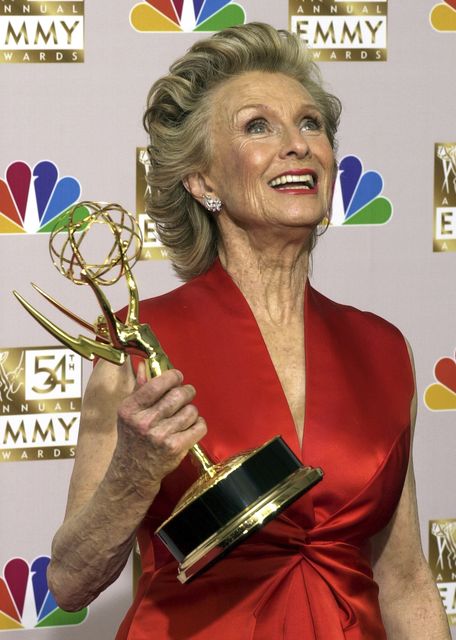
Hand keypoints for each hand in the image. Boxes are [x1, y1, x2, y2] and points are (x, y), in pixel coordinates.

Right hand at [113, 363, 206, 496]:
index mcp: (130, 409)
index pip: (159, 383)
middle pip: (179, 395)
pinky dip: (199, 425)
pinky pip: (199, 427)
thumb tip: (145, 365)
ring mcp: (160, 436)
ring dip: (191, 411)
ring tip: (185, 415)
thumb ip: (139, 388)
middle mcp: (144, 421)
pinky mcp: (175, 448)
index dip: (173, 377)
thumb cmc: (133, 439)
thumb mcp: (129, 413)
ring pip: (191, 410)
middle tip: (186, 394)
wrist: (133, 473)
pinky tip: (191, 427)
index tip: (177, 378)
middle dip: (187, 392)